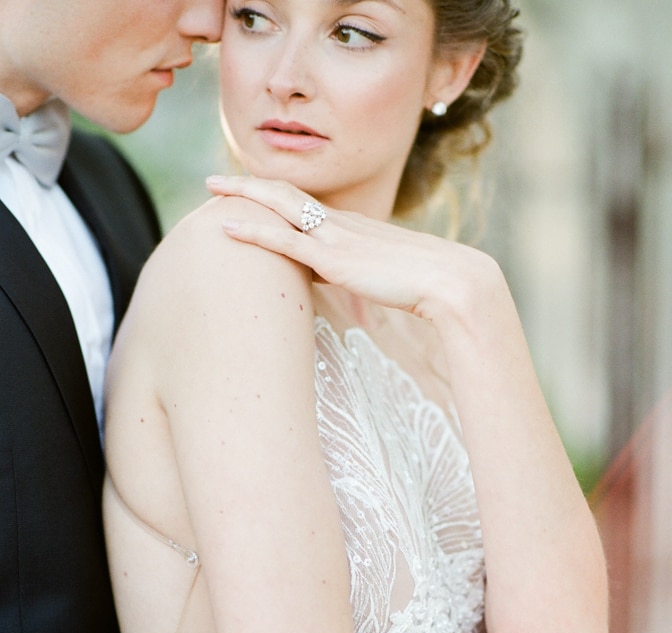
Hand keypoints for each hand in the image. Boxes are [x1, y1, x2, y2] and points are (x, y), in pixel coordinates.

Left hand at [206, 174, 493, 322]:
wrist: (448, 281)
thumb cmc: (428, 286)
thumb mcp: (391, 277)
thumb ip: (368, 277)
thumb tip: (356, 291)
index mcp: (355, 228)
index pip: (307, 204)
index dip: (277, 196)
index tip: (253, 192)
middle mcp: (341, 225)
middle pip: (287, 194)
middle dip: (250, 185)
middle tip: (218, 179)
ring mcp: (336, 238)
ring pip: (279, 206)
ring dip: (243, 195)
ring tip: (212, 188)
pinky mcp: (333, 259)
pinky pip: (283, 239)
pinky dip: (252, 230)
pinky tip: (225, 226)